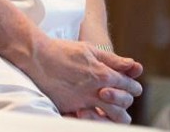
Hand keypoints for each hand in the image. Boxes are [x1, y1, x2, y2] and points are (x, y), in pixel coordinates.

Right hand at [24, 39, 142, 123]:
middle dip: (126, 100)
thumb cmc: (62, 50)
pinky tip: (93, 114)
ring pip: (111, 116)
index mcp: (103, 74)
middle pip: (124, 104)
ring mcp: (83, 101)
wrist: (37, 57)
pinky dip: (95, 119)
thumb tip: (133, 65)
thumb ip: (113, 60)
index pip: (129, 85)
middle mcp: (96, 90)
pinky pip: (90, 120)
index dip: (133, 86)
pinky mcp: (71, 108)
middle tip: (121, 97)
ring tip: (110, 111)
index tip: (131, 86)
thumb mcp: (90, 49)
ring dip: (114, 114)